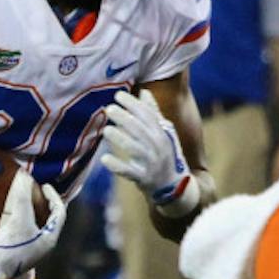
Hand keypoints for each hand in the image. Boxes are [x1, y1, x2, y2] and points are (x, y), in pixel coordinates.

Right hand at [0, 173, 65, 278]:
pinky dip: (22, 219)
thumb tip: (24, 176)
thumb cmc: (10, 245)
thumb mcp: (19, 218)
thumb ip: (23, 197)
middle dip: (43, 203)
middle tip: (36, 191)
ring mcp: (31, 250)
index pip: (59, 212)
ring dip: (32, 211)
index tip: (44, 185)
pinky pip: (25, 231)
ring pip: (36, 225)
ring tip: (25, 199)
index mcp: (50, 238)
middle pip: (49, 219)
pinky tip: (12, 213)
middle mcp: (43, 245)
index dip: (53, 196)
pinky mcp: (18, 252)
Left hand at [101, 90, 195, 215]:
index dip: (133, 104)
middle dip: (125, 118)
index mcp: (162, 133)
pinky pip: (130, 172)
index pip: (148, 115)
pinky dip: (117, 166)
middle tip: (109, 109)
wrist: (174, 186)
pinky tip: (104, 159)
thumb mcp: (163, 133)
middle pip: (140, 130)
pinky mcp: (144, 179)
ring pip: (135, 149)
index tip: (118, 95)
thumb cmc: (165, 154)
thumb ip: (153, 114)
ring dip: (120, 139)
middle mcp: (159, 146)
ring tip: (106, 130)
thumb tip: (144, 92)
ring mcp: (152, 163)